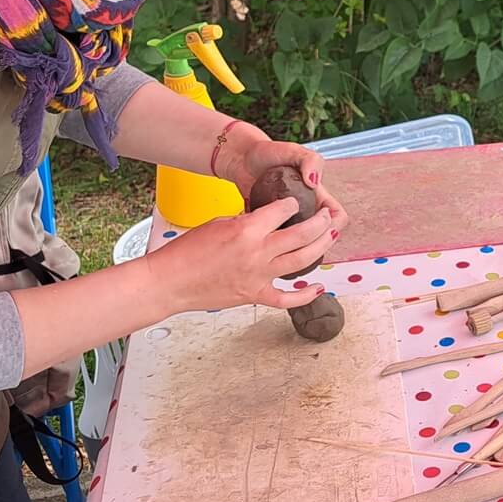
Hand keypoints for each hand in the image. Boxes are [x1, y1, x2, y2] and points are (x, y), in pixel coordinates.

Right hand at [146, 197, 333, 312]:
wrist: (170, 282)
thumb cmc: (186, 252)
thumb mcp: (217, 223)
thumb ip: (246, 222)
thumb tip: (264, 222)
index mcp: (246, 230)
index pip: (282, 211)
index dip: (291, 204)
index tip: (295, 203)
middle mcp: (257, 252)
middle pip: (302, 234)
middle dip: (320, 222)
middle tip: (329, 215)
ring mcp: (258, 276)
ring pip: (302, 261)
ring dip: (321, 247)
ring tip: (332, 236)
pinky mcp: (254, 295)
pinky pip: (286, 298)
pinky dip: (305, 294)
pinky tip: (319, 286)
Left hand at [217, 127, 352, 236]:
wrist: (242, 158)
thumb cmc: (270, 152)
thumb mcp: (294, 151)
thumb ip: (310, 161)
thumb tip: (314, 181)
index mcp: (318, 195)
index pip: (337, 217)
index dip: (333, 224)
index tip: (318, 224)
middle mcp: (306, 210)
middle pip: (321, 235)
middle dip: (313, 241)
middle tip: (295, 238)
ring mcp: (289, 219)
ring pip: (300, 241)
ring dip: (294, 244)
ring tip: (280, 241)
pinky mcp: (270, 224)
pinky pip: (276, 238)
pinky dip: (273, 240)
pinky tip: (263, 236)